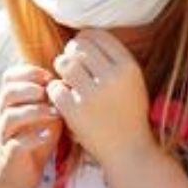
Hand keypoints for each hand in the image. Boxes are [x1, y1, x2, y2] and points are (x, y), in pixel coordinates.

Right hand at [0, 64, 61, 187]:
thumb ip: (54, 98)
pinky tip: (47, 135)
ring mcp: (6, 135)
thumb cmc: (37, 136)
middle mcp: (4, 114)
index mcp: (11, 101)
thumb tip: (72, 80)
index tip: (49, 77)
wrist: (20, 171)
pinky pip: (16, 144)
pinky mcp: (11, 154)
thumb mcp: (47, 113)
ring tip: (54, 113)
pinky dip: (32, 138)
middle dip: (29, 89)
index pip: (9, 77)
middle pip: (7, 93)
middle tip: (49, 93)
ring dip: (33, 111)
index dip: (28, 72)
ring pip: (10, 117)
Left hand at [46, 31, 151, 165]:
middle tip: (71, 67)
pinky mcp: (76, 112)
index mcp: (128, 67)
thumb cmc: (128, 113)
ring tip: (66, 80)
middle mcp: (113, 77)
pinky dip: (55, 91)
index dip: (84, 39)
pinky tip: (63, 98)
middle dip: (70, 54)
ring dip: (60, 70)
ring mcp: (93, 95)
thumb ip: (112, 58)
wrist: (128, 151)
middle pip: (78, 47)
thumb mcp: (132, 81)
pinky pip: (54, 88)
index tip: (81, 51)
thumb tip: (83, 35)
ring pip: (63, 63)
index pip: (97, 35)